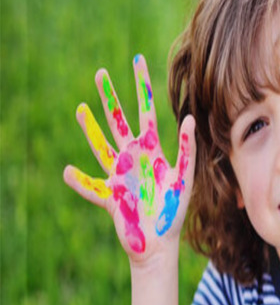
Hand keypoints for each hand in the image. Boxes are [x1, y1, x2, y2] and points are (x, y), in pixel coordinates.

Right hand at [63, 54, 195, 263]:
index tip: (137, 61)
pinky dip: (78, 181)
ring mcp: (119, 174)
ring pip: (100, 145)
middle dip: (110, 97)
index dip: (142, 87)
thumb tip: (187, 118)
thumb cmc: (174, 211)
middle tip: (101, 73)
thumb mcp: (185, 178)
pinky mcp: (109, 195)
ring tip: (80, 108)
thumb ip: (187, 149)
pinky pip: (90, 187)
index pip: (147, 111)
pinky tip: (67, 171)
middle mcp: (133, 157)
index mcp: (153, 150)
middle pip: (119, 121)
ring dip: (90, 128)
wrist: (161, 242)